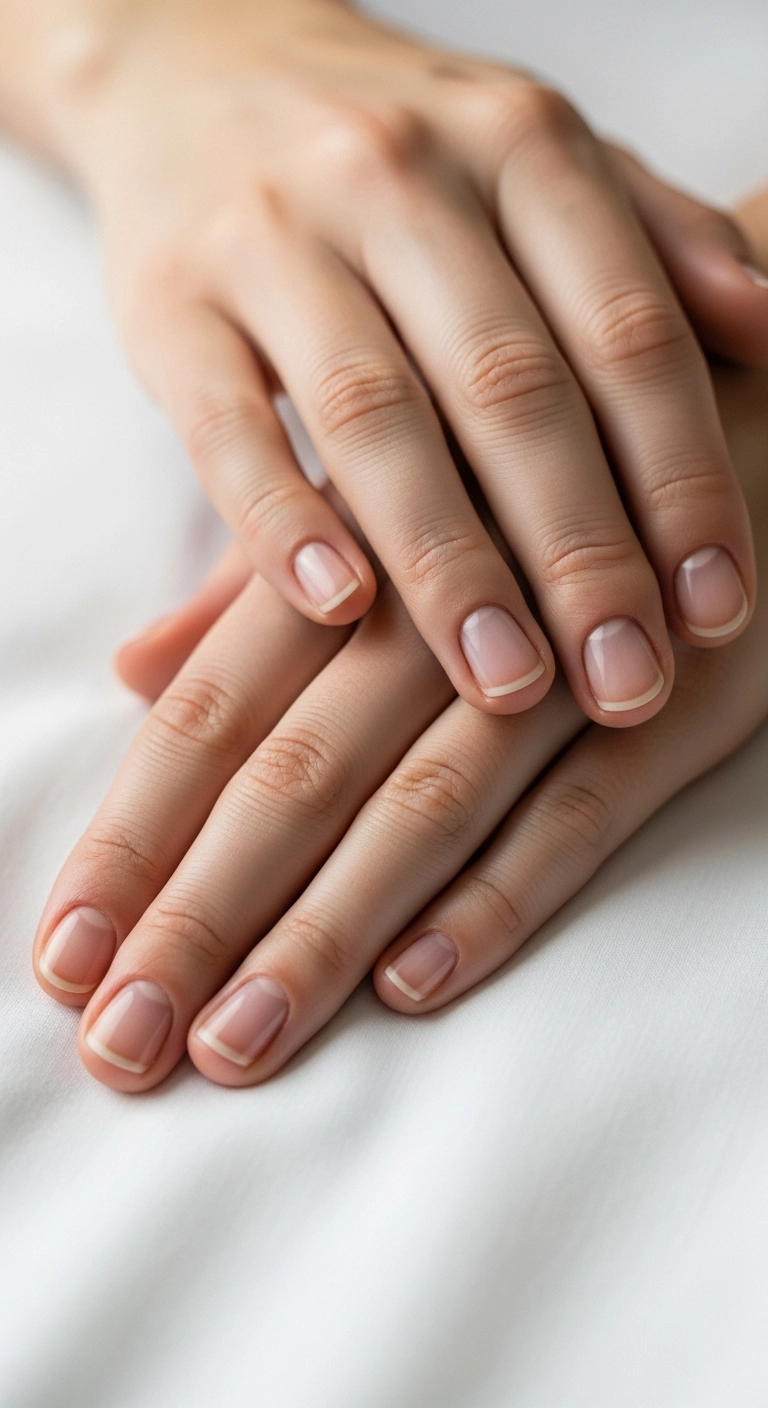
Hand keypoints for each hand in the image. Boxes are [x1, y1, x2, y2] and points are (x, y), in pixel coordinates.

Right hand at [6, 0, 764, 726]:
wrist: (198, 70)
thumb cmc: (400, 150)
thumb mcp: (539, 158)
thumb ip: (656, 239)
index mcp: (518, 147)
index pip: (624, 332)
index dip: (681, 478)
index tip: (717, 608)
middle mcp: (397, 180)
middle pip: (510, 388)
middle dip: (580, 552)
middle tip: (626, 678)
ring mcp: (271, 238)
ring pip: (375, 418)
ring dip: (449, 565)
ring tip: (505, 682)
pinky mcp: (166, 305)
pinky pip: (224, 426)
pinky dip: (281, 522)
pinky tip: (337, 610)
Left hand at [33, 356, 767, 1088]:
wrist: (752, 406)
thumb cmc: (542, 462)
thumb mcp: (391, 497)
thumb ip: (260, 589)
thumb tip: (131, 666)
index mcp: (362, 546)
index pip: (214, 709)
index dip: (132, 834)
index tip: (64, 950)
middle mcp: (451, 605)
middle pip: (297, 774)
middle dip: (199, 914)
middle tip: (120, 1041)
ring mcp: (577, 656)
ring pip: (427, 805)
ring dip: (327, 930)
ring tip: (237, 1040)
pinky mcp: (694, 699)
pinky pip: (587, 812)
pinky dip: (503, 895)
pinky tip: (415, 981)